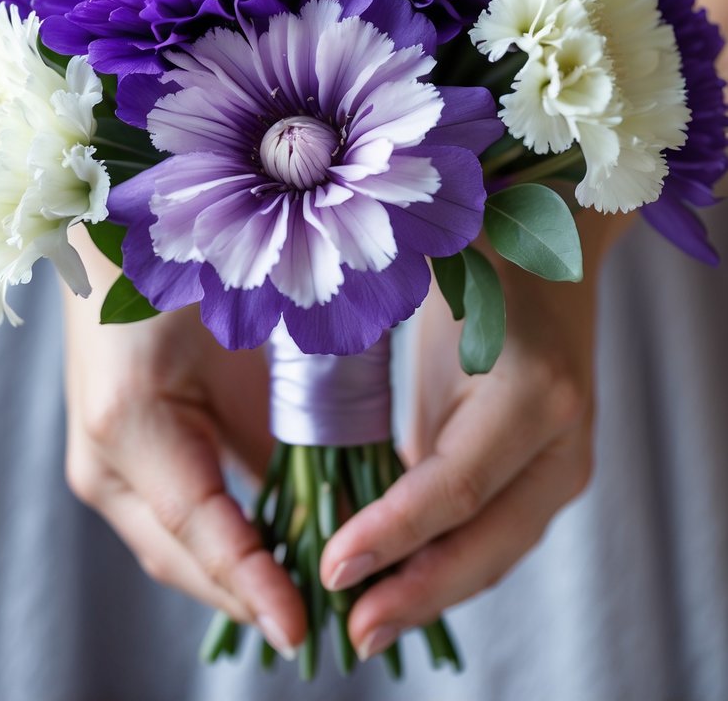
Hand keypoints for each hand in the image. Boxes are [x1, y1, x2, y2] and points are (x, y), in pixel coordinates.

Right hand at [62, 234, 305, 657]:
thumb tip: (332, 492)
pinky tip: (278, 553)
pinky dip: (228, 541)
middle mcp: (106, 461)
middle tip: (324, 625)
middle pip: (185, 557)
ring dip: (240, 578)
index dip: (252, 582)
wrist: (115, 231)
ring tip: (312, 603)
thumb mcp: (239, 337)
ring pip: (180, 548)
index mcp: (129, 426)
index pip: (201, 529)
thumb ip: (277, 415)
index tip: (299, 627)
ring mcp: (105, 464)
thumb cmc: (179, 264)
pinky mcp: (119, 458)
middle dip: (250, 596)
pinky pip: (180, 517)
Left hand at [320, 212, 617, 661]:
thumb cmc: (474, 253)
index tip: (332, 568)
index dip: (393, 533)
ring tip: (365, 624)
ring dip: (430, 590)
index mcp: (532, 388)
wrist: (557, 238)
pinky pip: (495, 529)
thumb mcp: (424, 293)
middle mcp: (561, 436)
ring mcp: (564, 459)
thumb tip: (304, 426)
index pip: (456, 486)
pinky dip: (447, 561)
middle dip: (417, 593)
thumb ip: (378, 347)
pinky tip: (397, 583)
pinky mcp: (548, 469)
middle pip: (487, 540)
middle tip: (352, 631)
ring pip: (496, 549)